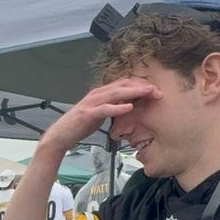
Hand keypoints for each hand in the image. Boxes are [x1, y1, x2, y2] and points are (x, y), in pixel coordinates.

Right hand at [41, 77, 161, 151]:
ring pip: (116, 93)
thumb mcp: (100, 114)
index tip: (155, 90)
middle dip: (142, 87)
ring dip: (134, 93)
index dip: (140, 85)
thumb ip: (112, 107)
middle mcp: (97, 94)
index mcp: (101, 93)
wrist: (61, 135)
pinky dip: (118, 107)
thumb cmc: (80, 126)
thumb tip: (128, 106)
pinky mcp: (88, 114)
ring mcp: (92, 103)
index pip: (124, 84)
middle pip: (123, 85)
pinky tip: (130, 107)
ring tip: (149, 93)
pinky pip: (106, 109)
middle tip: (158, 91)